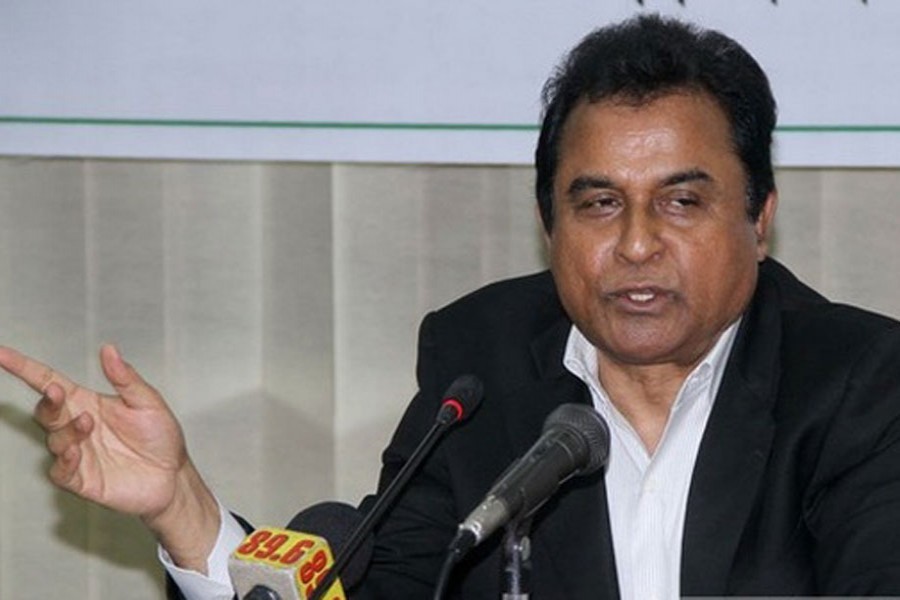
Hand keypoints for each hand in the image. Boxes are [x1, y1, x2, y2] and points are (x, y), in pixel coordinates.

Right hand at [0, 344, 219, 570]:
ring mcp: (78, 453)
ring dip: (66, 430)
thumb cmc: (161, 438)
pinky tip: (76, 452)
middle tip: (58, 393)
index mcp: (89, 403)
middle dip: (47, 401)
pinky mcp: (81, 479)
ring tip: (87, 424)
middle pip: (46, 410)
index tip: (2, 354)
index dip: (24, 368)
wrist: (173, 477)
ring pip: (54, 439)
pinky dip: (64, 461)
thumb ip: (126, 378)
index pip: (49, 382)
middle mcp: (78, 426)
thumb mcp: (148, 402)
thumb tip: (109, 349)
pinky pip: (60, 470)